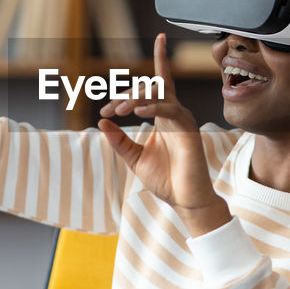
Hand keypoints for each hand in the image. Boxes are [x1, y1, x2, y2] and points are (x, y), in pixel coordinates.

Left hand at [98, 34, 230, 234]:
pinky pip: (169, 109)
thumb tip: (101, 123)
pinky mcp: (187, 128)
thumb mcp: (134, 158)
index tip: (104, 110)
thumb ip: (120, 140)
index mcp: (162, 117)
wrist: (186, 200)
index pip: (153, 88)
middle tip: (108, 111)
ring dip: (134, 99)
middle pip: (149, 88)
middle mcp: (173, 113)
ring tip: (117, 112)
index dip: (126, 92)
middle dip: (126, 96)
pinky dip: (152, 107)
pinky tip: (137, 111)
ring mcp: (181, 118)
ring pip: (157, 93)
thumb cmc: (166, 180)